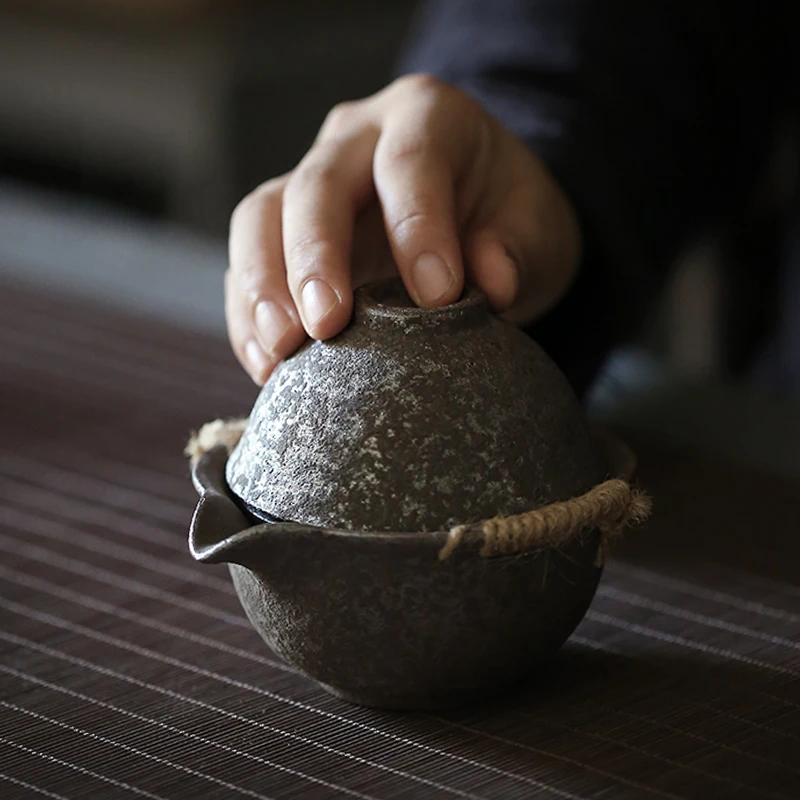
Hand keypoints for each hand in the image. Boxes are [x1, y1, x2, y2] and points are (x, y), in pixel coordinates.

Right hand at [226, 73, 581, 384]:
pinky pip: (248, 262)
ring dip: (262, 287)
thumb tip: (492, 283)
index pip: (410, 162)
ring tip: (280, 350)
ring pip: (261, 216)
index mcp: (428, 117)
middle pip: (316, 186)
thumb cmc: (506, 216)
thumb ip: (518, 249)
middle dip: (315, 258)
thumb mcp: (535, 226)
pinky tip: (266, 362)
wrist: (475, 217)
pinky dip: (248, 314)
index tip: (436, 297)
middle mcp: (357, 140)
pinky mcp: (285, 229)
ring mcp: (311, 180)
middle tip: (327, 325)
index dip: (418, 228)